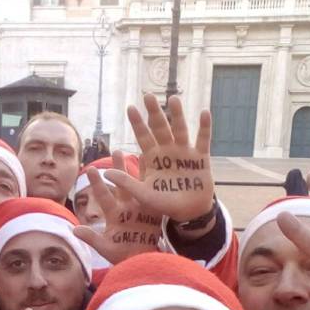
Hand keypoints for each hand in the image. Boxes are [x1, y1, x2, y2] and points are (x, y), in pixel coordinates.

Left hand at [73, 152, 162, 265]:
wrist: (141, 263)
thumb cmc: (122, 256)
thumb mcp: (106, 248)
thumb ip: (92, 238)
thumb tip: (74, 230)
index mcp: (114, 215)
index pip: (103, 196)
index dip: (97, 183)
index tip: (90, 168)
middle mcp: (127, 208)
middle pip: (122, 184)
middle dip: (119, 168)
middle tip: (116, 150)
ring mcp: (141, 209)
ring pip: (139, 186)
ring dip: (138, 170)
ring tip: (138, 152)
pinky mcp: (154, 213)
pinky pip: (155, 195)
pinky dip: (156, 182)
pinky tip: (158, 168)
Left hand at [113, 94, 214, 222]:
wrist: (189, 213)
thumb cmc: (165, 204)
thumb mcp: (143, 195)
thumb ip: (127, 183)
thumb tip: (105, 172)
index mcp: (153, 158)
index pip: (143, 137)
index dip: (137, 123)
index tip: (130, 108)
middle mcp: (168, 151)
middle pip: (160, 128)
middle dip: (154, 113)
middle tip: (148, 96)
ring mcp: (185, 153)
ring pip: (180, 130)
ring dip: (177, 115)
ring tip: (173, 99)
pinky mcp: (201, 158)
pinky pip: (203, 140)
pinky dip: (204, 127)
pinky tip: (204, 113)